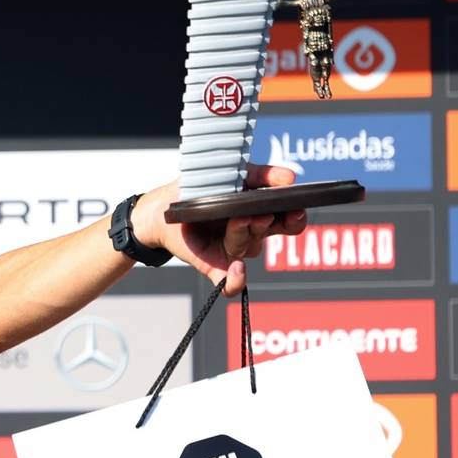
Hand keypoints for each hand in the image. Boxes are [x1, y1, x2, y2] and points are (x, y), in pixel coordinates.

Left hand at [132, 164, 307, 294]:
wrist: (163, 206)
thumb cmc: (198, 188)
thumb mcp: (230, 174)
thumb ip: (260, 174)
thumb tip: (289, 178)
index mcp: (259, 212)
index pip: (289, 220)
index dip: (295, 218)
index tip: (294, 209)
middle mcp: (250, 233)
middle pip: (269, 233)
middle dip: (265, 224)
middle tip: (259, 215)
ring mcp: (232, 250)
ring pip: (247, 249)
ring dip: (242, 235)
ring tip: (236, 221)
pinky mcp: (214, 265)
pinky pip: (230, 283)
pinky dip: (236, 280)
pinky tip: (236, 270)